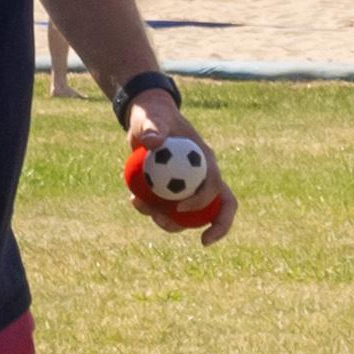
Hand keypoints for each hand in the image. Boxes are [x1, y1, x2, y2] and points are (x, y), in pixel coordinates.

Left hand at [121, 108, 234, 242]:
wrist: (145, 119)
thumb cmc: (153, 116)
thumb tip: (152, 141)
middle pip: (219, 209)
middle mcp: (202, 177)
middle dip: (214, 227)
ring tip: (145, 210)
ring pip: (190, 216)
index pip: (218, 189)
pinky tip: (134, 201)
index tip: (180, 208)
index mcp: (206, 162)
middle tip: (194, 237)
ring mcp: (189, 187)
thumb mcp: (151, 118)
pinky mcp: (173, 192)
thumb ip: (153, 127)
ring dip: (171, 222)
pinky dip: (152, 209)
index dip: (205, 203)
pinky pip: (167, 208)